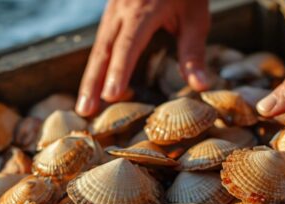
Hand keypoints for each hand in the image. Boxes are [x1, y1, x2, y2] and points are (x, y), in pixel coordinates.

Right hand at [76, 0, 210, 115]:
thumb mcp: (195, 17)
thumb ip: (193, 52)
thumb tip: (200, 87)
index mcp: (142, 10)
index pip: (127, 45)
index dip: (119, 71)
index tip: (111, 96)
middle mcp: (121, 10)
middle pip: (103, 50)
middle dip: (92, 82)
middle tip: (85, 112)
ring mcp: (112, 10)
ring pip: (98, 48)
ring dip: (90, 78)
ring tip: (84, 106)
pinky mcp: (111, 13)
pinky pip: (101, 42)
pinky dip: (97, 66)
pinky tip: (94, 86)